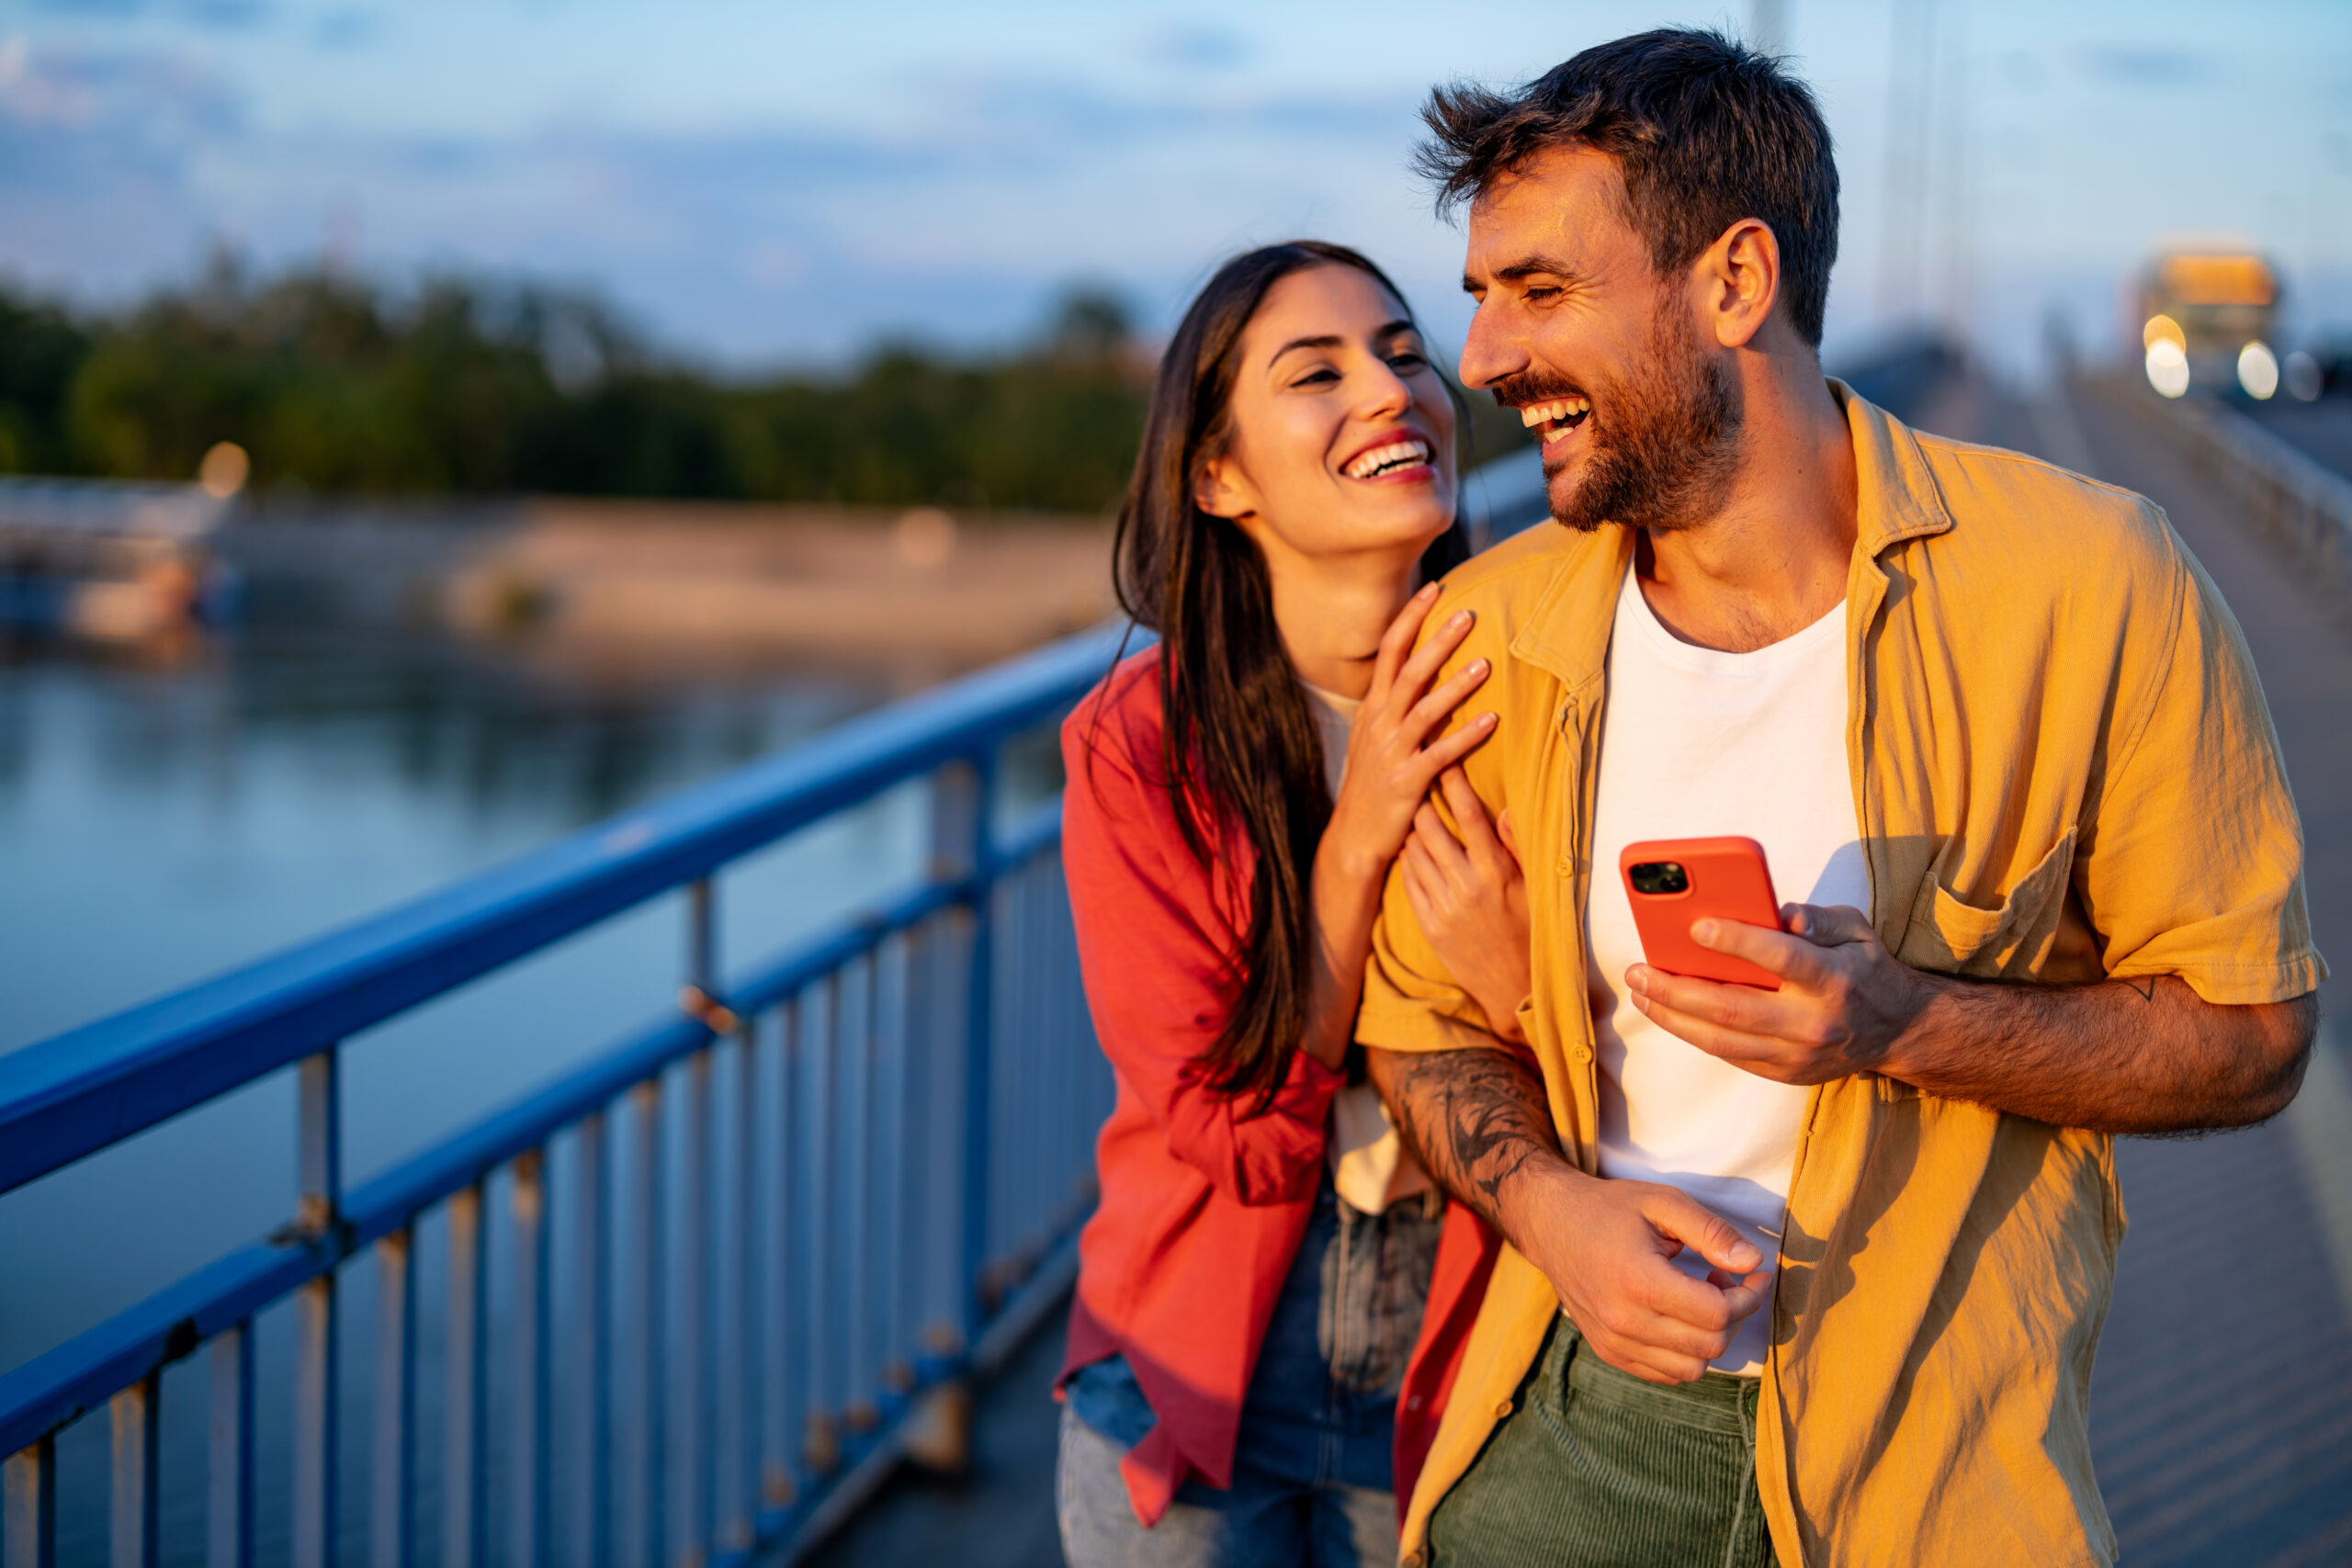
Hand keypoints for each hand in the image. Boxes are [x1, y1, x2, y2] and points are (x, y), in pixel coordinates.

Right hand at [1324, 585, 1496, 881]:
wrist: (1353, 837)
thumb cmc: (1371, 786)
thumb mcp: (1374, 739)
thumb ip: (1392, 706)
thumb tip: (1417, 672)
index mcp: (1372, 709)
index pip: (1390, 652)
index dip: (1411, 619)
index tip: (1434, 589)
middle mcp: (1379, 725)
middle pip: (1408, 671)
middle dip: (1437, 641)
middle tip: (1468, 615)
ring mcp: (1391, 753)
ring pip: (1424, 709)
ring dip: (1455, 685)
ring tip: (1485, 664)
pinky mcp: (1406, 782)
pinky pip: (1440, 754)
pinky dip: (1465, 736)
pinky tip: (1491, 721)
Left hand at [1400, 767, 1530, 1041]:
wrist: (1514, 988)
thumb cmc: (1529, 931)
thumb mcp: (1533, 887)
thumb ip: (1516, 846)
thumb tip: (1504, 809)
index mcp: (1496, 871)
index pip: (1470, 815)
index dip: (1454, 781)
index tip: (1445, 755)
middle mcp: (1467, 885)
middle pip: (1433, 827)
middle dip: (1422, 795)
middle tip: (1413, 770)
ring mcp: (1444, 905)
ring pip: (1415, 850)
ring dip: (1410, 825)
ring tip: (1406, 802)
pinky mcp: (1428, 923)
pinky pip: (1408, 880)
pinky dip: (1406, 858)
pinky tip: (1406, 843)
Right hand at [1505, 1162, 1768, 1383]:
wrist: (1549, 1223)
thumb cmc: (1609, 1208)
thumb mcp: (1663, 1202)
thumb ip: (1711, 1231)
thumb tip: (1752, 1261)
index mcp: (1638, 1280)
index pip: (1717, 1314)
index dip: (1750, 1296)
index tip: (1754, 1274)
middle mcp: (1623, 1320)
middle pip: (1710, 1345)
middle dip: (1734, 1315)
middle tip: (1723, 1280)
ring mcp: (1613, 1342)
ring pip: (1692, 1369)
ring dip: (1710, 1338)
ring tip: (1698, 1300)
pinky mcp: (1608, 1352)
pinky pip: (1666, 1374)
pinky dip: (1685, 1354)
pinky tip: (1678, 1318)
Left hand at [1626, 903, 1936, 1084]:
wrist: (1898, 1030)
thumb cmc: (1864, 968)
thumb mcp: (1855, 930)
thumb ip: (1818, 917)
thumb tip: (1779, 913)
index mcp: (1834, 979)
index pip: (1781, 959)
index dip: (1737, 941)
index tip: (1696, 925)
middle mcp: (1814, 1022)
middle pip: (1734, 1007)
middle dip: (1677, 988)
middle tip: (1639, 969)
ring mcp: (1798, 1054)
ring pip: (1722, 1039)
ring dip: (1673, 1016)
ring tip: (1641, 992)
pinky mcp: (1786, 1073)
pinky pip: (1729, 1054)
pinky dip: (1694, 1033)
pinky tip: (1669, 1012)